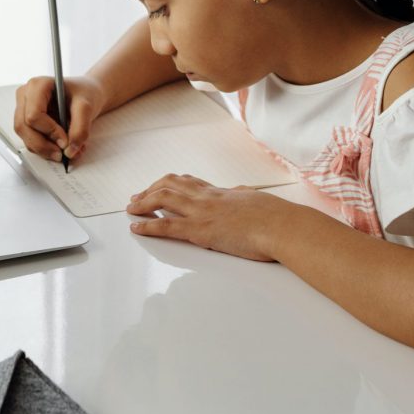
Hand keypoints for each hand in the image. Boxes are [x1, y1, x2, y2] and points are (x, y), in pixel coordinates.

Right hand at [13, 74, 107, 163]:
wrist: (86, 95)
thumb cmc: (84, 93)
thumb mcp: (87, 107)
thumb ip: (80, 129)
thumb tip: (69, 151)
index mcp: (37, 85)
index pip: (33, 114)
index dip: (49, 131)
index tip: (65, 141)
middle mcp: (25, 96)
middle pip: (23, 127)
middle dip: (43, 145)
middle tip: (63, 154)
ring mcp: (23, 110)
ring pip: (25, 137)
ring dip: (45, 149)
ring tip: (68, 150)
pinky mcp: (27, 123)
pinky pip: (31, 141)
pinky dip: (46, 149)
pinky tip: (63, 147)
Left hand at [126, 173, 285, 261]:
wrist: (283, 226)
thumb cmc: (277, 218)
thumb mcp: (257, 201)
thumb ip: (243, 197)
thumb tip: (240, 194)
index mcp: (222, 192)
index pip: (189, 182)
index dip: (170, 183)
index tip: (159, 186)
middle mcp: (208, 198)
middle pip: (170, 185)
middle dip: (150, 190)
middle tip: (136, 198)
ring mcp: (202, 212)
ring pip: (163, 199)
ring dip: (143, 203)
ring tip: (130, 209)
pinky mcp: (200, 231)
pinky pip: (166, 226)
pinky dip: (148, 225)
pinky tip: (136, 226)